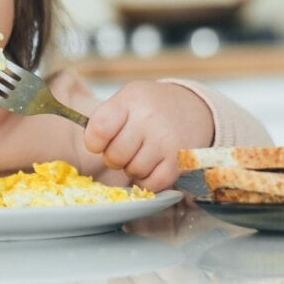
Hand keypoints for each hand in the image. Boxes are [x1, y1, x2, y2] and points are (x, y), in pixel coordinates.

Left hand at [84, 81, 212, 191]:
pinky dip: (147, 180)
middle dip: (114, 157)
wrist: (193, 108)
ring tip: (141, 153)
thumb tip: (91, 145)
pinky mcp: (179, 162)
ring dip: (132, 168)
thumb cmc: (151, 106)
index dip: (94, 142)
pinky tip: (151, 165)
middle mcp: (149, 119)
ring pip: (133, 171)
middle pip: (114, 155)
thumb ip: (106, 118)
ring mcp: (165, 142)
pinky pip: (152, 184)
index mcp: (130, 101)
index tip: (100, 141)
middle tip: (124, 148)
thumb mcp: (127, 99)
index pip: (99, 129)